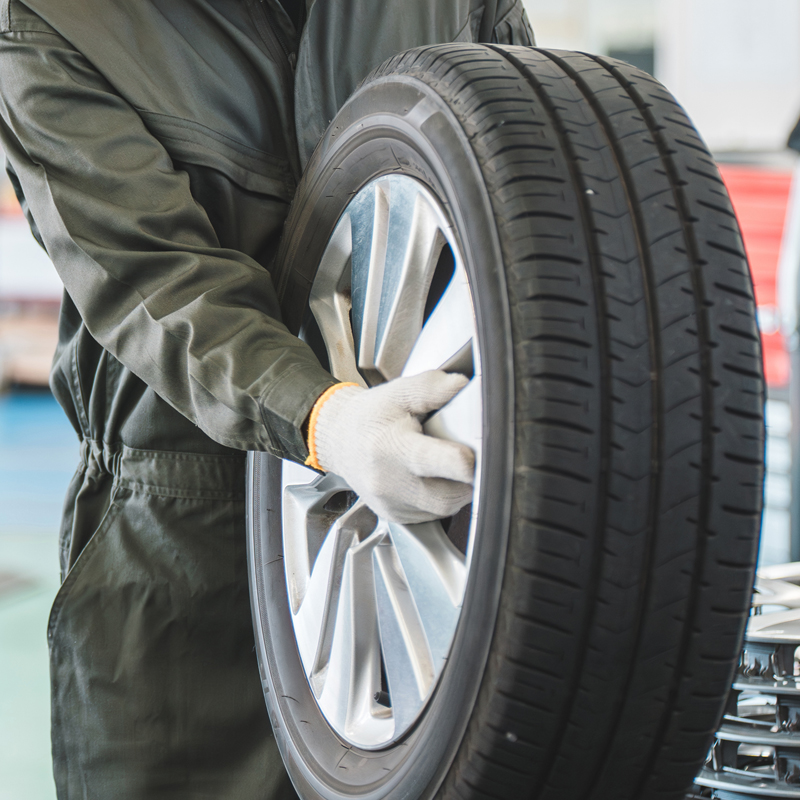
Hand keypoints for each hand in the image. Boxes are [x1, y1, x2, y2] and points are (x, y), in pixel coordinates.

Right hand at [309, 370, 474, 522]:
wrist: (339, 440)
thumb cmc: (370, 417)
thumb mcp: (399, 392)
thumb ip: (433, 388)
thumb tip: (462, 385)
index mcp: (392, 446)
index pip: (438, 463)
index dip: (467, 461)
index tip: (476, 453)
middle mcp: (389, 482)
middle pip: (448, 497)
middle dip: (466, 481)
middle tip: (466, 459)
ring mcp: (390, 504)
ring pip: (443, 509)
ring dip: (455, 490)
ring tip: (445, 466)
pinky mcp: (394, 516)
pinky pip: (431, 515)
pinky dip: (439, 499)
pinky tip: (430, 478)